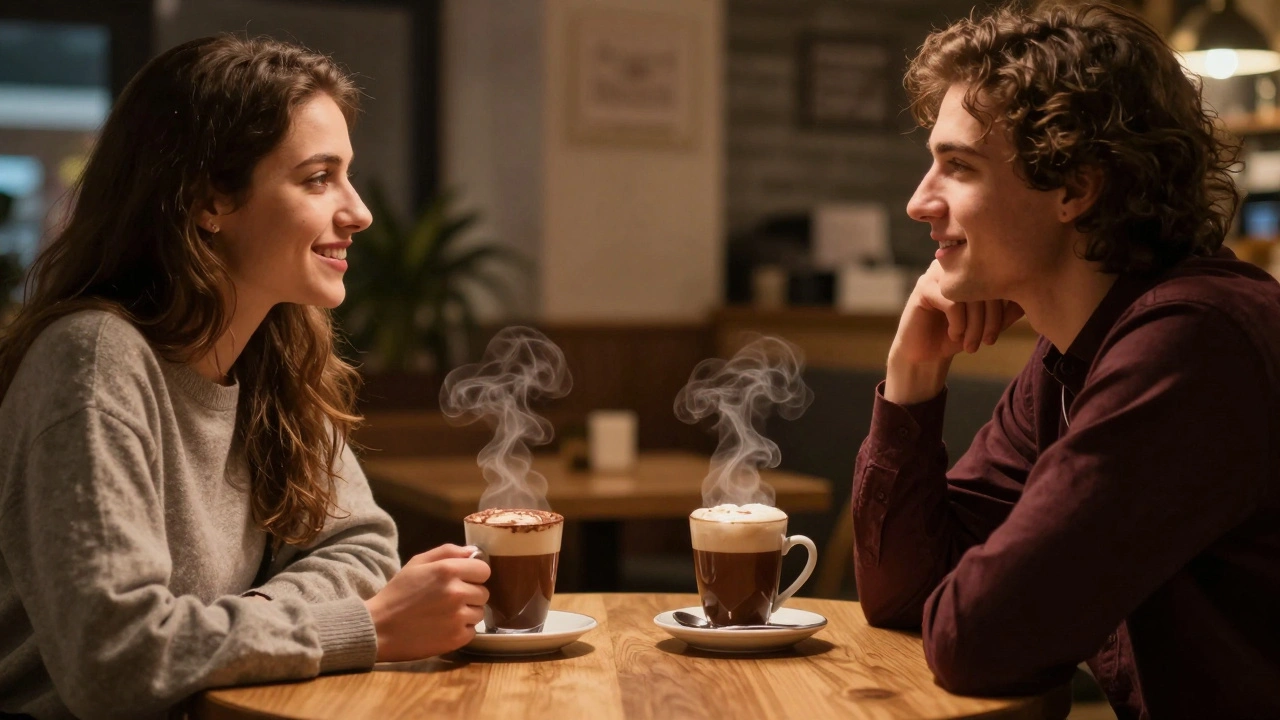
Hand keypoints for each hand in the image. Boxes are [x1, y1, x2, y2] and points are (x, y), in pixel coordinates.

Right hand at [364, 543, 489, 660]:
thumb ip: (447, 552)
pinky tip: (443, 627)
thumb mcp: (417, 563)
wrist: (379, 628)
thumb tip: (473, 552)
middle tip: (449, 599)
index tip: (463, 579)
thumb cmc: (398, 593)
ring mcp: (458, 617)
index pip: (484, 570)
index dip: (474, 574)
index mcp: (448, 570)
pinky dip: (461, 630)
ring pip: (479, 612)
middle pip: (484, 592)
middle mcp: (457, 592)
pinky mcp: (457, 638)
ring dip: (467, 613)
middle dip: (470, 594)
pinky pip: (472, 630)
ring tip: (445, 614)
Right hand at [885, 261, 1022, 404]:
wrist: (927, 353)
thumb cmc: (959, 334)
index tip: (998, 332)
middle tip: (988, 341)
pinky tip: (955, 335)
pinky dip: (958, 323)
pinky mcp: (923, 288)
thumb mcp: (988, 323)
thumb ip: (1009, 310)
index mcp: (974, 267)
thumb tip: (1035, 296)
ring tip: (971, 345)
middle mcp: (957, 264)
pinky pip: (951, 302)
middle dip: (990, 319)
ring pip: (970, 294)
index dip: (1004, 306)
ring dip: (974, 325)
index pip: (1000, 278)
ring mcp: (938, 274)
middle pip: (987, 284)